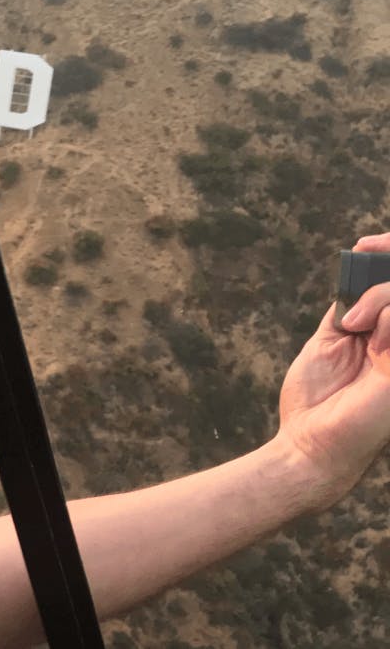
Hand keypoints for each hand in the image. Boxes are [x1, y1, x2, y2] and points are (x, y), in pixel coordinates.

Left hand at [275, 233, 389, 508]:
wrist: (309, 444)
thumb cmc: (316, 401)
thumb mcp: (329, 341)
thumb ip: (349, 308)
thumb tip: (359, 271)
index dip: (389, 253)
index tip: (364, 245)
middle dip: (387, 262)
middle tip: (362, 258)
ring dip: (380, 295)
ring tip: (351, 323)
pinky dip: (383, 311)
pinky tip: (362, 333)